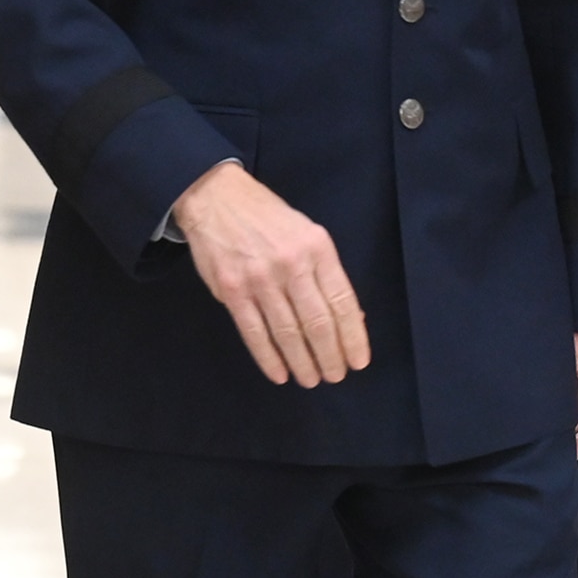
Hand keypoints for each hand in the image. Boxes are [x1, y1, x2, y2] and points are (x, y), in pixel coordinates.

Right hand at [172, 162, 369, 387]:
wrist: (218, 198)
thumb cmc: (270, 218)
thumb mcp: (309, 234)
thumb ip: (327, 274)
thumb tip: (351, 317)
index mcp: (318, 248)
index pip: (342, 301)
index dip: (353, 336)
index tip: (359, 361)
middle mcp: (292, 264)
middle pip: (317, 322)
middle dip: (330, 355)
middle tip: (336, 376)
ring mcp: (260, 279)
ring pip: (287, 332)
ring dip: (302, 362)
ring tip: (312, 379)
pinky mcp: (232, 291)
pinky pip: (254, 332)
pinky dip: (268, 357)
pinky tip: (279, 374)